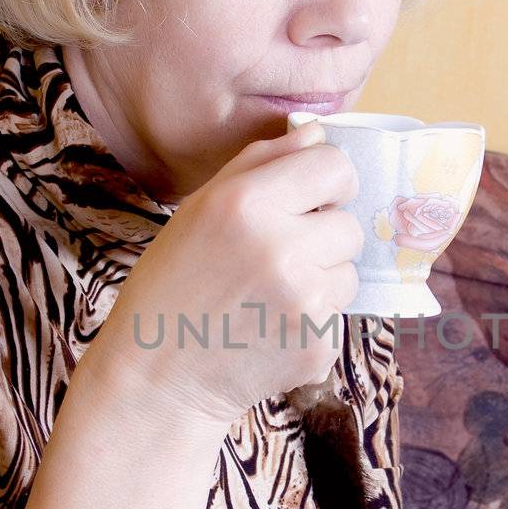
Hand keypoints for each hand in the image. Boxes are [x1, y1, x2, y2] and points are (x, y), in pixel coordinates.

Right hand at [87, 119, 363, 428]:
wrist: (157, 377)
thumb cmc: (174, 285)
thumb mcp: (200, 209)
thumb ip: (261, 162)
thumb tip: (318, 131)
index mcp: (248, 203)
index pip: (335, 166)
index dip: (327, 182)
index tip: (311, 199)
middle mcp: (282, 248)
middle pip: (349, 224)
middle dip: (322, 238)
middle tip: (275, 260)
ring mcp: (305, 300)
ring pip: (350, 272)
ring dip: (321, 280)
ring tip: (268, 297)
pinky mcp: (319, 344)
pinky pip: (339, 315)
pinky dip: (313, 322)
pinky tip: (270, 330)